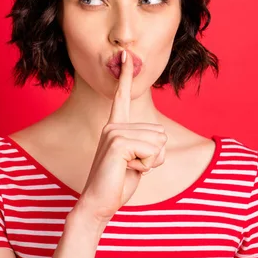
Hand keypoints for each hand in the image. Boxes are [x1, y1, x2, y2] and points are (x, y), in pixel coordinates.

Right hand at [76, 50, 167, 222]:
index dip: (126, 75)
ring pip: (159, 142)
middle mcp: (112, 125)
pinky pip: (152, 152)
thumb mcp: (136, 162)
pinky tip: (126, 170)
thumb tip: (159, 139)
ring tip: (128, 169)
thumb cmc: (117, 183)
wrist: (98, 203)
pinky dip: (147, 166)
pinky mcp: (118, 142)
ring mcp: (113, 132)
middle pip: (160, 132)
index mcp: (115, 126)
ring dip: (151, 162)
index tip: (126, 54)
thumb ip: (146, 146)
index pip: (122, 96)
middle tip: (132, 167)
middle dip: (155, 156)